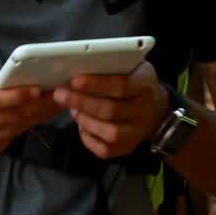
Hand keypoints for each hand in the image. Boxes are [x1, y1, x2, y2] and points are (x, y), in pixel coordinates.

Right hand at [0, 65, 62, 162]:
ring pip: (15, 128)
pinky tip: (41, 114)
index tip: (38, 89)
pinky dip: (29, 125)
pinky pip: (12, 138)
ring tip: (56, 102)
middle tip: (59, 93)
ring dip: (38, 116)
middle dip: (37, 105)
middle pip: (9, 117)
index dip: (16, 96)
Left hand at [53, 61, 168, 159]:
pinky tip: (81, 125)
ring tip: (72, 110)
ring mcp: (137, 132)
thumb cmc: (133, 82)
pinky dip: (88, 138)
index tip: (74, 80)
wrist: (155, 109)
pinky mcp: (128, 148)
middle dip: (81, 102)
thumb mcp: (130, 67)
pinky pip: (105, 150)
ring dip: (85, 121)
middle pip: (111, 110)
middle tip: (60, 95)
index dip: (96, 84)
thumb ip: (110, 66)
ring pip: (110, 133)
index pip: (121, 85)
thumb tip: (78, 64)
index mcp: (144, 86)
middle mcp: (144, 111)